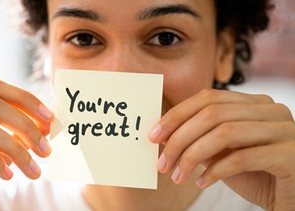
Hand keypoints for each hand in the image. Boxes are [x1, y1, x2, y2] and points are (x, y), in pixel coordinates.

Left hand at [150, 89, 294, 209]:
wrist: (290, 198)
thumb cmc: (254, 174)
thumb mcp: (221, 153)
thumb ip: (198, 139)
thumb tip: (162, 135)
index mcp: (254, 103)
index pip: (207, 98)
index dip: (177, 115)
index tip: (154, 136)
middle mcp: (271, 110)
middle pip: (212, 114)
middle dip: (180, 139)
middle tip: (161, 163)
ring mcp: (284, 130)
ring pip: (224, 133)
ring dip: (192, 156)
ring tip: (177, 176)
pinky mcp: (291, 154)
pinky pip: (242, 158)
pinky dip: (215, 171)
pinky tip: (201, 183)